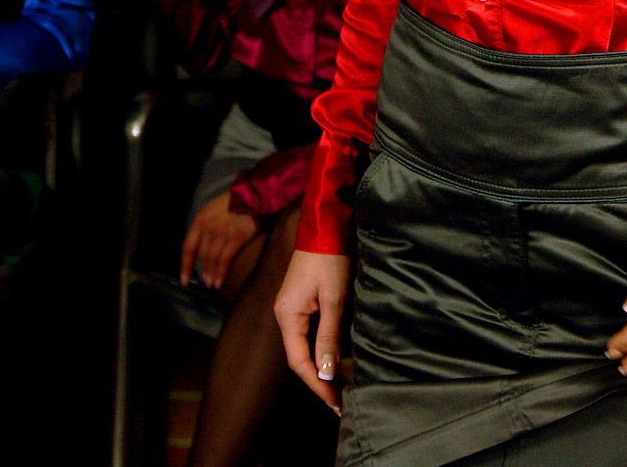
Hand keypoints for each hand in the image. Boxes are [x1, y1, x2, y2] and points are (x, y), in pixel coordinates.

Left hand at [181, 190, 259, 289]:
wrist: (255, 194)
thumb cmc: (235, 201)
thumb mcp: (214, 210)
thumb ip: (207, 226)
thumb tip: (205, 246)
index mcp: (200, 220)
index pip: (188, 247)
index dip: (185, 265)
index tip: (184, 279)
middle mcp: (208, 227)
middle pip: (202, 255)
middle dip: (203, 270)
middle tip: (205, 282)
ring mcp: (221, 233)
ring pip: (212, 259)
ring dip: (211, 274)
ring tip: (212, 284)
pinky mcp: (235, 238)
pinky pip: (225, 260)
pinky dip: (221, 273)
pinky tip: (220, 282)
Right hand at [274, 249, 351, 413]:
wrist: (326, 224)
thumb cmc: (331, 258)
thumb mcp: (335, 298)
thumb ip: (330, 335)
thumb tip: (325, 372)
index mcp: (287, 315)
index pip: (299, 361)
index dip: (317, 384)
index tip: (334, 402)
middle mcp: (285, 315)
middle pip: (300, 357)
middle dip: (319, 381)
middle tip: (340, 402)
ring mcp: (292, 308)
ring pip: (304, 347)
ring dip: (321, 367)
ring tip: (341, 387)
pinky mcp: (302, 302)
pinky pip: (309, 334)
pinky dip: (322, 350)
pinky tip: (336, 360)